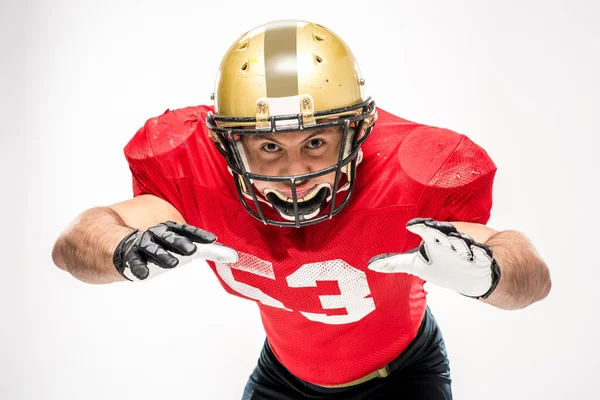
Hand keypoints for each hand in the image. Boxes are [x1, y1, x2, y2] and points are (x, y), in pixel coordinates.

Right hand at [113, 221, 238, 280]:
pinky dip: (139, 267)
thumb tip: (234, 256)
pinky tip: (144, 274)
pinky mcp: (129, 257)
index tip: (213, 240)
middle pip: (170, 237)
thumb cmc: (162, 247)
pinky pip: (134, 262)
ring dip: (163, 255)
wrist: (124, 247)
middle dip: (181, 243)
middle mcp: (157, 234)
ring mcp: (142, 245)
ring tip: (173, 263)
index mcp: (170, 230)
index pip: (186, 230)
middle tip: (193, 251)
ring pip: (153, 248)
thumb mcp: (182, 246)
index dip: (198, 234)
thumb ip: (208, 251)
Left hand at [367, 218, 500, 298]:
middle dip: (442, 233)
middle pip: (446, 234)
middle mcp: (450, 242)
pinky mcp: (481, 258)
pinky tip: (479, 256)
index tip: (410, 225)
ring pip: (464, 243)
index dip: (420, 226)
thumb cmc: (440, 265)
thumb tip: (371, 266)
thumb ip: (395, 263)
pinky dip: (480, 255)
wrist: (470, 274)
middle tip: (436, 233)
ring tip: (459, 247)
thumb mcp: (415, 265)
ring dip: (461, 245)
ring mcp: (466, 250)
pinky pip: (482, 255)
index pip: (426, 230)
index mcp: (434, 239)